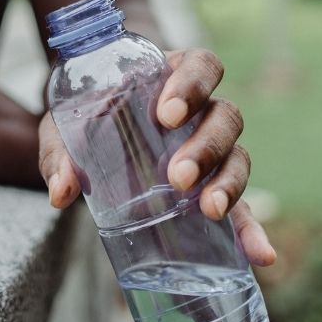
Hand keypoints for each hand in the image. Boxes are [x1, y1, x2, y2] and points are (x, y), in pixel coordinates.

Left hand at [37, 48, 275, 265]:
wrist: (89, 136)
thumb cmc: (83, 117)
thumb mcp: (64, 127)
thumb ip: (60, 152)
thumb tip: (62, 191)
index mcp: (172, 76)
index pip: (201, 66)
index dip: (193, 85)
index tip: (167, 113)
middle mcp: (202, 111)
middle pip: (225, 117)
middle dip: (206, 146)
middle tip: (177, 174)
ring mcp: (211, 151)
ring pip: (237, 156)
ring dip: (227, 183)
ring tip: (209, 209)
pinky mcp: (211, 189)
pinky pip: (241, 208)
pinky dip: (252, 232)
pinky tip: (261, 255)